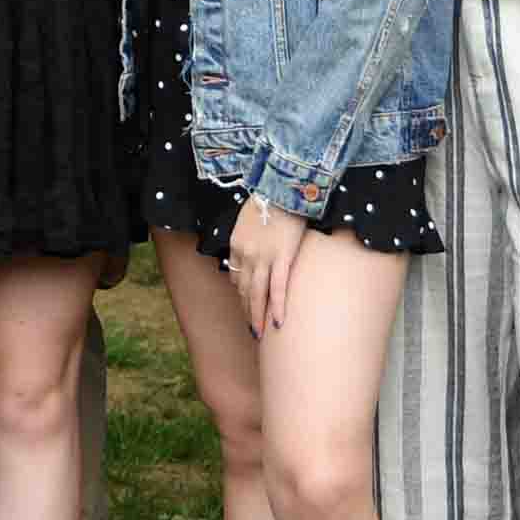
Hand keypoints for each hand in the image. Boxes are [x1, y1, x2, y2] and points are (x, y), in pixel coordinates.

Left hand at [226, 196, 307, 333]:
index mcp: (236, 245)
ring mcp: (263, 258)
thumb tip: (255, 251)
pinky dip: (277, 308)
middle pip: (243, 290)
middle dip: (247, 312)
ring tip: (260, 334)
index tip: (247, 305)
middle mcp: (246, 255)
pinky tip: (278, 323)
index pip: (237, 276)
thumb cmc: (271, 199)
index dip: (242, 294)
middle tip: (252, 330)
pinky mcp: (282, 258)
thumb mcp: (250, 219)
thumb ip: (250, 238)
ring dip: (257, 317)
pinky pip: (278, 289)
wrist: (283, 185)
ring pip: (257, 295)